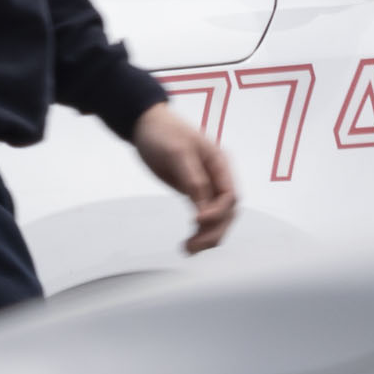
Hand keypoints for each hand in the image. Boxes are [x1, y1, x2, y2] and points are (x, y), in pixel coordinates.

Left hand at [130, 100, 238, 254]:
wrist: (145, 124)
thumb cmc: (163, 132)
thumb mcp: (177, 152)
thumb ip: (193, 179)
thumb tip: (204, 208)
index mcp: (220, 163)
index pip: (229, 195)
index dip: (217, 212)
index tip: (196, 220)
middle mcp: (218, 177)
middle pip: (226, 212)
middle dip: (213, 231)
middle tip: (193, 246)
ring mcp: (207, 185)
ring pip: (217, 218)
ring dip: (207, 236)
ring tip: (188, 249)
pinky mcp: (193, 191)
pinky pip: (203, 216)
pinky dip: (199, 230)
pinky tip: (188, 242)